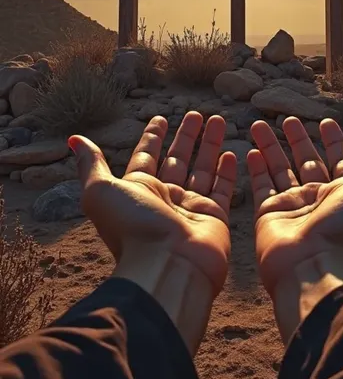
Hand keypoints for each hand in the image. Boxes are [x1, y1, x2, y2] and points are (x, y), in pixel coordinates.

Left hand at [69, 112, 236, 352]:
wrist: (168, 265)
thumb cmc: (133, 227)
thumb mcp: (101, 191)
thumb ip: (92, 164)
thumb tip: (74, 140)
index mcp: (138, 190)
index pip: (147, 157)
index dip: (153, 137)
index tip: (160, 118)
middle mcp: (164, 198)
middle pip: (177, 159)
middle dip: (186, 136)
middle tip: (196, 113)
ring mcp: (190, 208)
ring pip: (202, 169)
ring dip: (210, 144)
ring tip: (219, 119)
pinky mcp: (214, 217)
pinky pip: (222, 189)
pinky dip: (227, 171)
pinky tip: (232, 152)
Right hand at [248, 117, 342, 340]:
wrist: (318, 267)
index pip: (339, 160)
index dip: (334, 141)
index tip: (326, 121)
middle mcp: (319, 199)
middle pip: (307, 162)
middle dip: (298, 140)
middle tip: (288, 119)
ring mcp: (293, 207)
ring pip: (280, 169)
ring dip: (271, 147)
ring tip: (259, 124)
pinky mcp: (269, 215)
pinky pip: (262, 186)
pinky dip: (256, 168)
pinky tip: (250, 150)